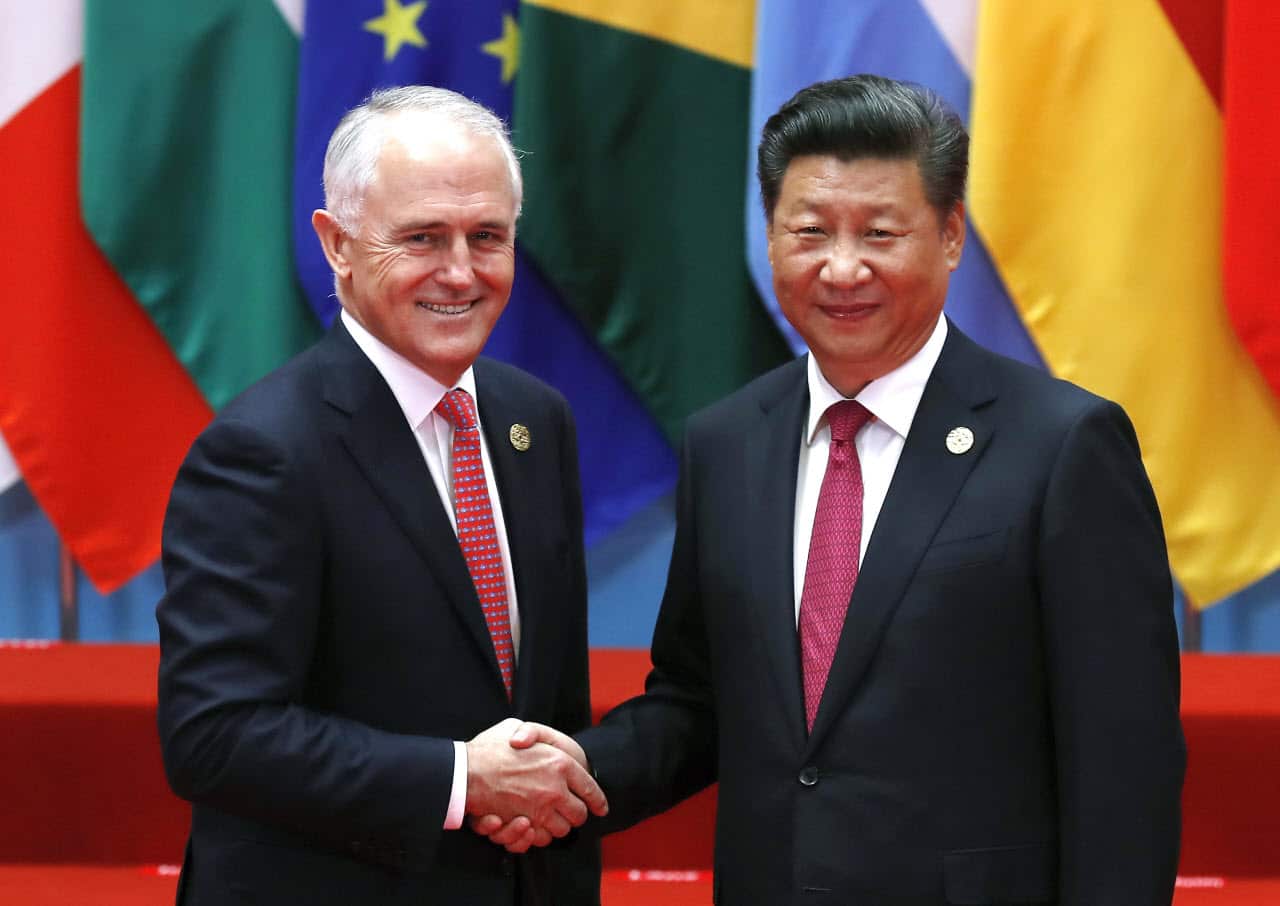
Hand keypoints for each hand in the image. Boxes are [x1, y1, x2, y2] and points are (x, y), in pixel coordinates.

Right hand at [465, 719, 606, 850]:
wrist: (464, 772)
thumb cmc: (489, 748)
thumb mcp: (516, 726)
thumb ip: (536, 733)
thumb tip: (542, 743)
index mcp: (560, 763)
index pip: (590, 789)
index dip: (598, 800)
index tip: (601, 807)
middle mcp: (555, 789)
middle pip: (579, 815)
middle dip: (576, 815)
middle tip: (569, 811)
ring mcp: (540, 809)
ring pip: (562, 830)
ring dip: (558, 826)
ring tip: (550, 818)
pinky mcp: (524, 825)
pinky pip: (542, 839)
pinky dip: (540, 836)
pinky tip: (534, 827)